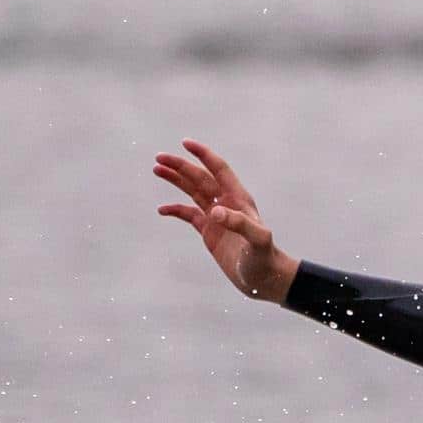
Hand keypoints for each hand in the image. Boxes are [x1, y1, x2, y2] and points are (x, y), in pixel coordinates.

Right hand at [153, 140, 298, 301]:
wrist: (264, 279)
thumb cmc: (264, 258)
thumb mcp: (257, 241)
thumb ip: (239, 224)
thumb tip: (215, 211)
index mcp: (239, 199)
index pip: (219, 170)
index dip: (204, 155)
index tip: (185, 143)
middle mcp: (227, 203)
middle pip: (200, 178)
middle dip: (181, 166)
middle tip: (159, 158)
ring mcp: (217, 217)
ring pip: (193, 192)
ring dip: (176, 180)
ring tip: (157, 169)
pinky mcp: (210, 232)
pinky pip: (189, 215)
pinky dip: (176, 210)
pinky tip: (162, 209)